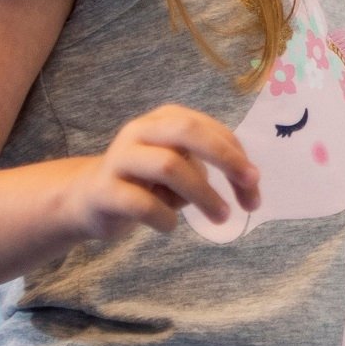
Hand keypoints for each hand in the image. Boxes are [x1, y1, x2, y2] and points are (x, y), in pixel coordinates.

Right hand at [61, 103, 260, 239]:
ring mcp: (119, 158)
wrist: (89, 199)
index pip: (211, 130)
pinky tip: (170, 227)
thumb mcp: (184, 167)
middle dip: (225, 159)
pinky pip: (142, 203)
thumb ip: (213, 166)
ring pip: (168, 166)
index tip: (255, 187)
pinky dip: (165, 218)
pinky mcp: (104, 190)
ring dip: (203, 195)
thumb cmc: (147, 182)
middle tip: (250, 187)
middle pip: (188, 132)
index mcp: (166, 119)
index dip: (238, 157)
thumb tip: (250, 183)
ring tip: (221, 217)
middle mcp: (141, 131)